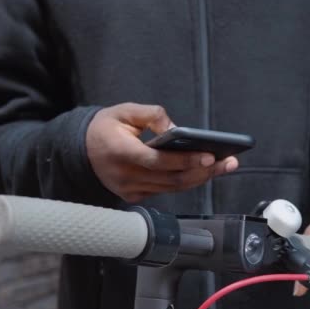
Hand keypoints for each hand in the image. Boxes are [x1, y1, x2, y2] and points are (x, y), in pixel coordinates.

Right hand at [86, 103, 237, 202]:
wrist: (81, 150)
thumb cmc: (105, 128)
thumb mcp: (124, 111)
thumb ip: (150, 115)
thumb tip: (176, 129)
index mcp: (119, 152)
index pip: (157, 161)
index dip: (184, 160)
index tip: (209, 156)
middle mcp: (124, 176)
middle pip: (171, 178)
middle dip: (203, 171)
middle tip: (228, 162)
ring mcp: (129, 190)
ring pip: (172, 188)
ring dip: (200, 178)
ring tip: (224, 166)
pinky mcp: (134, 197)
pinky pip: (165, 191)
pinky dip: (186, 181)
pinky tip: (204, 172)